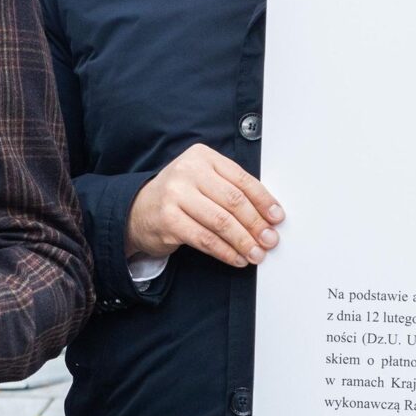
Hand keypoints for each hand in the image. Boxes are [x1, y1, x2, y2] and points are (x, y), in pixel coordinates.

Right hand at [127, 143, 283, 267]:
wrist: (139, 210)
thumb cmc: (179, 196)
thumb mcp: (203, 180)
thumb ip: (231, 189)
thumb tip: (267, 214)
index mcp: (202, 156)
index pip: (241, 179)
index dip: (263, 200)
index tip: (276, 217)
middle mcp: (187, 172)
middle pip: (233, 201)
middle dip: (256, 224)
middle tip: (269, 239)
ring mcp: (175, 195)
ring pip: (221, 222)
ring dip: (243, 241)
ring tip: (256, 253)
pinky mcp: (168, 220)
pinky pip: (205, 239)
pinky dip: (225, 252)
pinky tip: (237, 258)